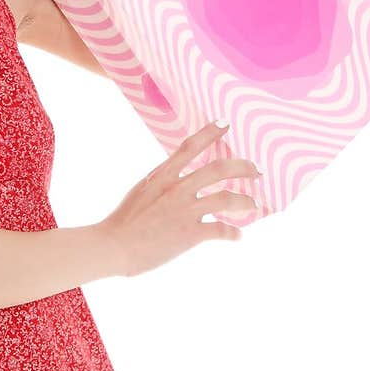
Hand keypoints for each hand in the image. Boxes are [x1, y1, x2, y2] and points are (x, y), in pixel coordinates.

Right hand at [100, 121, 262, 277]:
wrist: (113, 246)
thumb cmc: (123, 222)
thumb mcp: (141, 191)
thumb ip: (162, 182)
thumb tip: (176, 179)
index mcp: (163, 175)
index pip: (190, 146)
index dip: (210, 132)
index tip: (225, 123)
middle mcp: (177, 188)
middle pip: (219, 169)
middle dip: (243, 167)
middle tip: (256, 170)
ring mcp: (185, 209)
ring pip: (227, 198)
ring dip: (246, 201)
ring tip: (253, 204)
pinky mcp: (190, 233)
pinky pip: (222, 230)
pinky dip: (233, 233)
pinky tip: (238, 236)